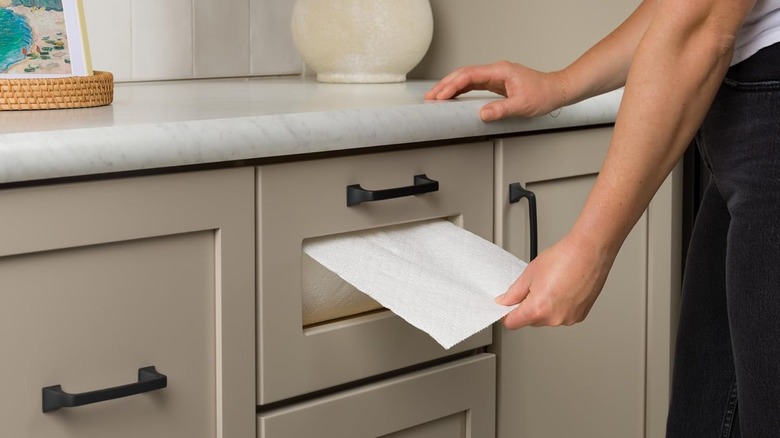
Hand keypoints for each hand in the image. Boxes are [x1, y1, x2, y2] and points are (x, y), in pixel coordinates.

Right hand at [424, 61, 566, 120]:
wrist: (556, 90)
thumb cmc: (543, 94)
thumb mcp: (523, 105)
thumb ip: (502, 109)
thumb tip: (482, 114)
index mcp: (500, 71)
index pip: (469, 75)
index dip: (452, 85)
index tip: (440, 96)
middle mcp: (496, 71)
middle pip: (463, 74)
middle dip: (445, 85)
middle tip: (430, 97)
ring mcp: (495, 76)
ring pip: (466, 78)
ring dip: (450, 87)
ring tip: (436, 97)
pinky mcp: (496, 83)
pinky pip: (473, 84)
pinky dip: (461, 90)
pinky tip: (453, 96)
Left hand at [495, 233, 614, 328]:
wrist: (588, 251)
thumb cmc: (564, 258)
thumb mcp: (529, 274)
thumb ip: (513, 293)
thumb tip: (505, 301)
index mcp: (538, 309)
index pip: (513, 323)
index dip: (507, 314)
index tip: (507, 307)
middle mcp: (554, 318)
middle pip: (531, 321)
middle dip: (527, 307)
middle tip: (534, 287)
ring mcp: (569, 318)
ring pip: (547, 318)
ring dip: (544, 307)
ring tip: (552, 285)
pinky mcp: (580, 315)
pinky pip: (562, 315)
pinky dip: (559, 306)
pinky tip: (563, 289)